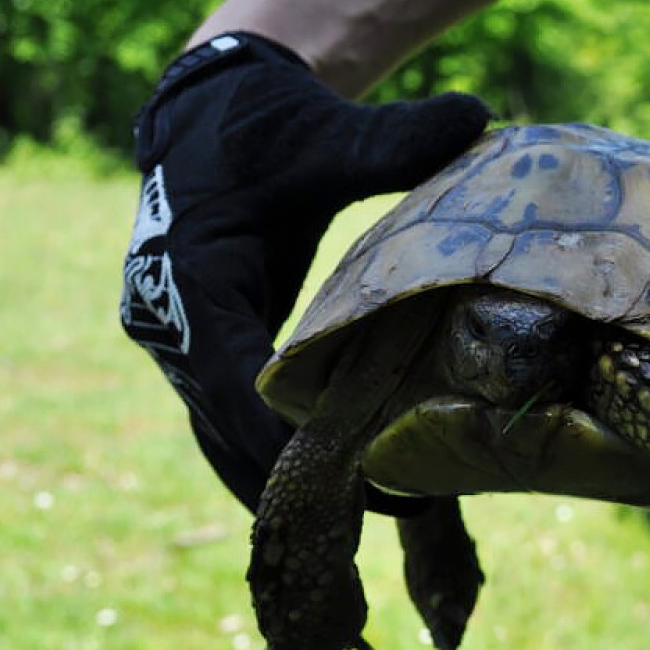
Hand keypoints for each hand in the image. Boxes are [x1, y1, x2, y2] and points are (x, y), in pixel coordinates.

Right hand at [119, 32, 490, 512]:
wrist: (205, 114)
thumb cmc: (267, 124)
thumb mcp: (325, 133)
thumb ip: (392, 137)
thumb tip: (478, 115)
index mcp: (195, 273)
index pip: (233, 375)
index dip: (282, 435)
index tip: (345, 479)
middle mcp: (170, 321)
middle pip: (225, 431)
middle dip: (298, 484)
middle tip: (387, 521)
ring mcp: (176, 344)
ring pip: (220, 442)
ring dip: (283, 492)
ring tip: (368, 534)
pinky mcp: (197, 354)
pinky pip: (226, 427)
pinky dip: (271, 465)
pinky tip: (336, 502)